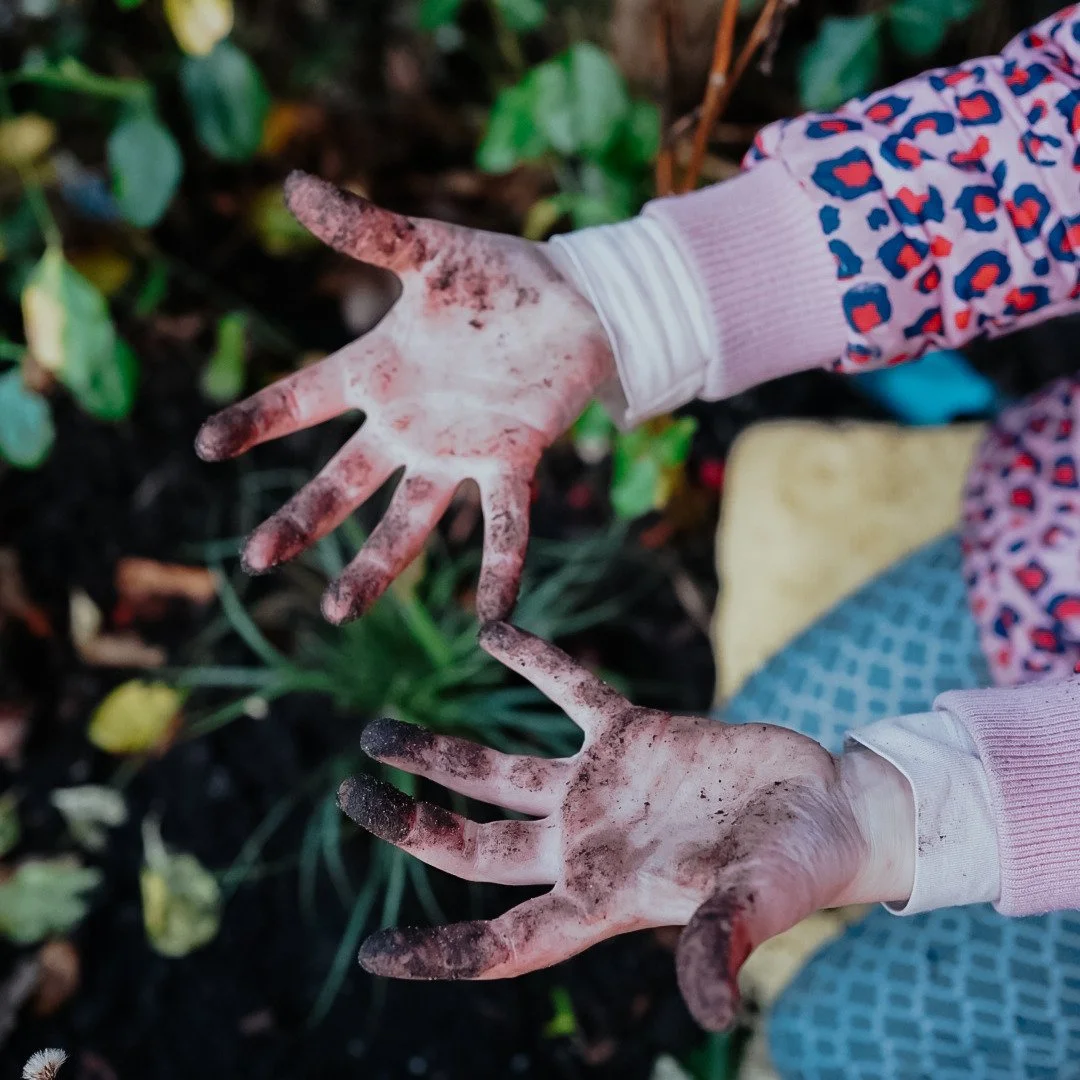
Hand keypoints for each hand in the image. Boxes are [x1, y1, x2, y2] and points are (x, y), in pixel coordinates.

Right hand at [195, 172, 613, 622]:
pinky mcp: (512, 461)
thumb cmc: (499, 276)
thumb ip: (366, 229)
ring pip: (408, 519)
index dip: (256, 421)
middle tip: (259, 559)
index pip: (302, 401)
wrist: (576, 299)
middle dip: (302, 519)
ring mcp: (458, 450)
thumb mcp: (428, 250)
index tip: (206, 446)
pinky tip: (492, 621)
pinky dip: (500, 569)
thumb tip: (293, 183)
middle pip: (344, 480)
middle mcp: (409, 424)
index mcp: (379, 374)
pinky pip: (503, 525)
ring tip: (338, 612)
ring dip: (374, 565)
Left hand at [339, 623, 914, 1030]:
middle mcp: (584, 844)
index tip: (377, 955)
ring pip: (496, 772)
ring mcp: (600, 787)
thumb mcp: (757, 903)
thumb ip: (720, 943)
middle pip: (473, 843)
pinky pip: (565, 689)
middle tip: (351, 793)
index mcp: (601, 898)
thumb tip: (710, 1012)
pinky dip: (530, 660)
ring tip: (375, 731)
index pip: (505, 937)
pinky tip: (490, 631)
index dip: (442, 953)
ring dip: (438, 753)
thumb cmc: (796, 868)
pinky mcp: (629, 734)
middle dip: (410, 822)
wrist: (828, 810)